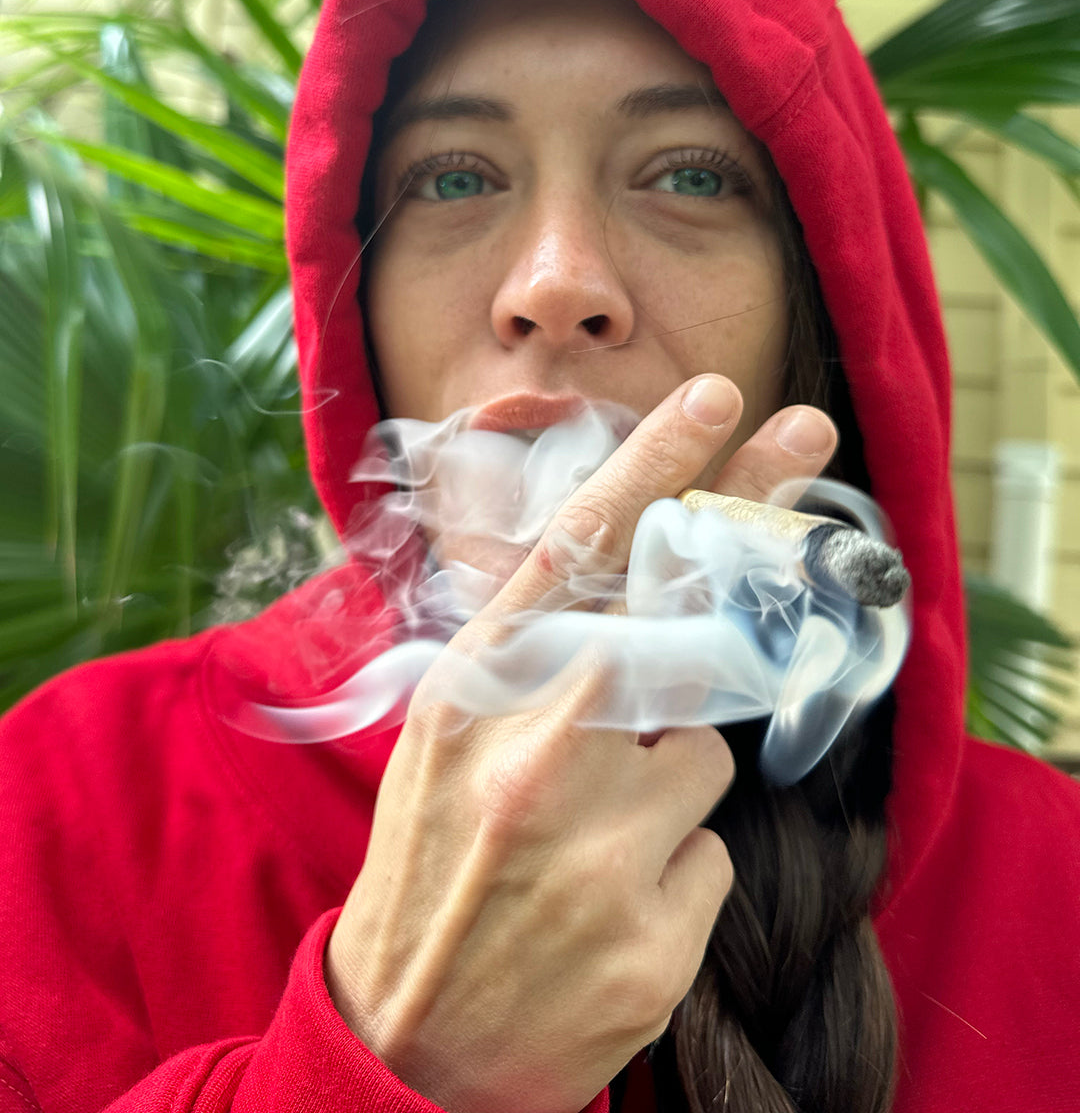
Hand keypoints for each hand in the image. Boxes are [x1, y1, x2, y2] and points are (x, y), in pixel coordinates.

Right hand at [326, 378, 836, 1112]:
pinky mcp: (651, 935)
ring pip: (707, 753)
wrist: (406, 1043)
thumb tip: (634, 590)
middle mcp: (531, 752)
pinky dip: (677, 866)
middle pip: (681, 616)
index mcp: (472, 693)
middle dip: (748, 523)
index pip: (574, 554)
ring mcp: (593, 845)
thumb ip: (528, 667)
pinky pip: (713, 851)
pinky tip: (611, 909)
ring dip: (671, 781)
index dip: (652, 465)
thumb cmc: (434, 864)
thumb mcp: (447, 740)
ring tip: (596, 837)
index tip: (716, 397)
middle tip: (804, 435)